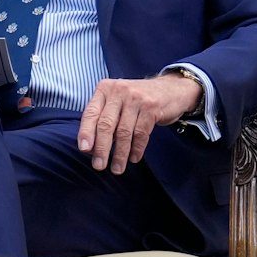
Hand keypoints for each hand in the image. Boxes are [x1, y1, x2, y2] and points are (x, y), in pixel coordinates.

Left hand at [77, 74, 199, 172]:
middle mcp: (118, 91)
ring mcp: (136, 99)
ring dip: (120, 153)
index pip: (90, 113)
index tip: (84, 150)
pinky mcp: (152, 108)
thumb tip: (91, 148)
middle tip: (99, 165)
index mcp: (104, 89)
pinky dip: (137, 148)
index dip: (86, 133)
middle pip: (106, 124)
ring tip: (117, 168)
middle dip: (102, 148)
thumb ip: (103, 118)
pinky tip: (134, 158)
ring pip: (124, 132)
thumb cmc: (136, 100)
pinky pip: (141, 133)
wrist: (172, 88)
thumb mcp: (116, 101)